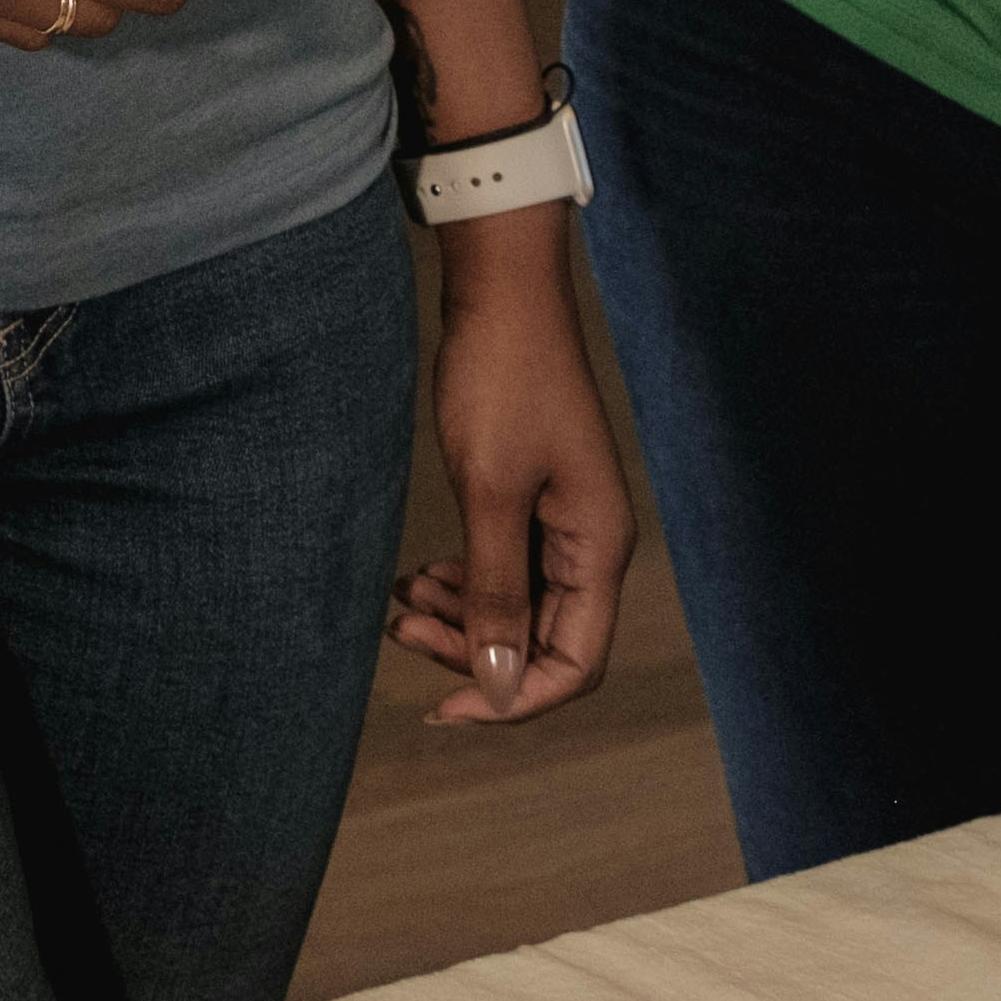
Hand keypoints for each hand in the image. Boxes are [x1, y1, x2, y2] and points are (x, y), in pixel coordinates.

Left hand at [387, 228, 633, 725]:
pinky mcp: (532, 499)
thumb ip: (495, 590)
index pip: (575, 664)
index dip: (513, 698)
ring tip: (401, 605)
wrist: (502, 294)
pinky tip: (420, 577)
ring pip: (518, 606)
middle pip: (544, 641)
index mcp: (599, 548)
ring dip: (462, 618)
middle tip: (403, 632)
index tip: (443, 706)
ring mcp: (563, 522)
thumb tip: (500, 682)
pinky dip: (464, 581)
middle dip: (474, 653)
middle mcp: (590, 544)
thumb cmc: (503, 381)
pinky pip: (505, 568)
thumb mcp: (491, 492)